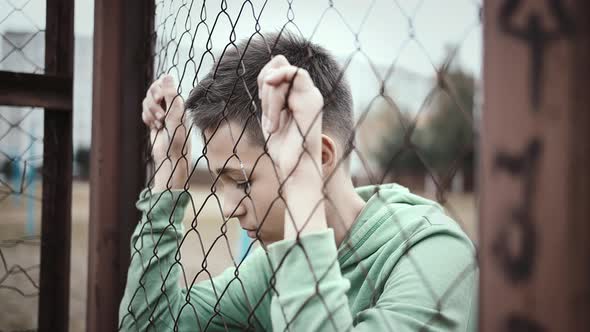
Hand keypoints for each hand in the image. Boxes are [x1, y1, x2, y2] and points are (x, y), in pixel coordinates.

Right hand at [142, 75, 191, 189]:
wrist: (170, 158)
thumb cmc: (177, 140)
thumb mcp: (175, 116)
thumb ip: (171, 96)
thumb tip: (168, 75)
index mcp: (179, 101)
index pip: (164, 82)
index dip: (158, 89)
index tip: (161, 99)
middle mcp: (171, 104)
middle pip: (153, 90)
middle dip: (153, 103)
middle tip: (161, 117)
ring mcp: (162, 112)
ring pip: (147, 101)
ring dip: (150, 112)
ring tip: (159, 125)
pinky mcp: (154, 119)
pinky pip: (144, 111)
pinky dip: (147, 118)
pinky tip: (154, 128)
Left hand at [257, 55, 323, 181]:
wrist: (295, 170)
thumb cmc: (284, 150)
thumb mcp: (272, 116)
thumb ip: (271, 95)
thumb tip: (269, 73)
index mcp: (299, 96)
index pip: (279, 66)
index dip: (264, 79)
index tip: (262, 104)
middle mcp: (308, 92)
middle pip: (278, 64)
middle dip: (266, 86)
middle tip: (269, 117)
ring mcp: (311, 95)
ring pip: (283, 70)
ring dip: (270, 99)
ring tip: (273, 126)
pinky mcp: (312, 100)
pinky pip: (294, 73)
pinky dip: (277, 91)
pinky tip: (275, 114)